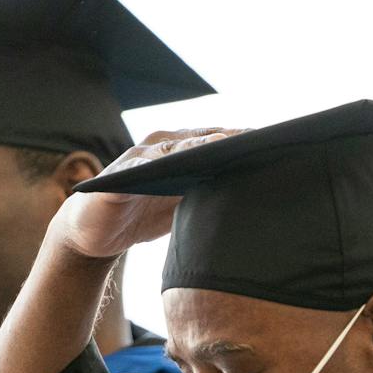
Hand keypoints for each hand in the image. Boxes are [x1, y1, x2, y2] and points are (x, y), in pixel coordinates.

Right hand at [49, 128, 241, 259]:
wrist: (96, 234)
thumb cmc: (145, 215)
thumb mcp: (185, 205)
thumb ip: (211, 194)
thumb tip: (253, 195)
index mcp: (181, 150)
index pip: (218, 140)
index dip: (244, 141)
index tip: (276, 142)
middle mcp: (161, 146)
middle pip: (200, 137)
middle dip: (229, 138)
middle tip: (259, 139)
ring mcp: (139, 157)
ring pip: (173, 147)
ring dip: (198, 145)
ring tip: (225, 145)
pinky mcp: (118, 175)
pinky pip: (138, 167)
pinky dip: (154, 164)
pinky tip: (171, 166)